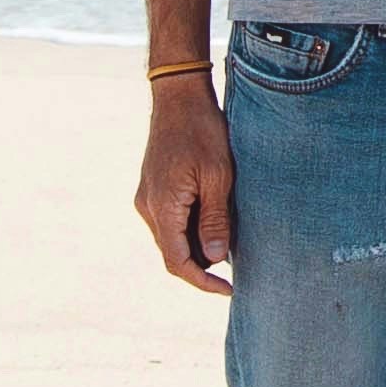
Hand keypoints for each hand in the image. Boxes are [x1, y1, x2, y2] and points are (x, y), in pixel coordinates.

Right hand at [134, 78, 234, 294]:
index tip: (229, 289)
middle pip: (173, 253)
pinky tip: (215, 222)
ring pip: (172, 238)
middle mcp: (148, 207)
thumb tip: (215, 258)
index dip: (202, 282)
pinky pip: (171, 221)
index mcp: (162, 208)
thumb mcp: (218, 177)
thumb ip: (214, 220)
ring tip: (231, 243)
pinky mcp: (153, 189)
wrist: (179, 97)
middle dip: (203, 267)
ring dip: (198, 248)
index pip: (177, 262)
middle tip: (237, 272)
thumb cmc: (202, 132)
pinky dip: (191, 230)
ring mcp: (148, 198)